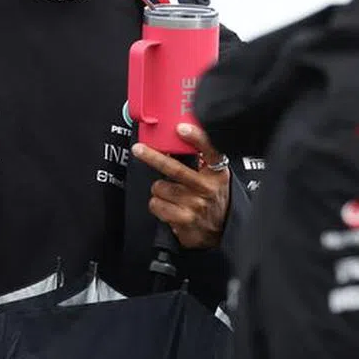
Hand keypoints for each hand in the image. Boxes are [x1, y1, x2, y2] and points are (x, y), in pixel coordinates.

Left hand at [132, 123, 230, 249]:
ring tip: (170, 194)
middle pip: (175, 169)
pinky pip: (156, 204)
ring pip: (160, 187)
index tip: (181, 128)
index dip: (195, 137)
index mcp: (217, 173)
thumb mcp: (214, 177)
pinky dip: (157, 205)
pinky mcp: (184, 219)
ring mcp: (196, 204)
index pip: (210, 151)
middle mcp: (207, 188)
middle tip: (139, 149)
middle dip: (153, 157)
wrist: (220, 231)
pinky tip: (169, 207)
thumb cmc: (212, 199)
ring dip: (159, 190)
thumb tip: (178, 137)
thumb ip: (201, 159)